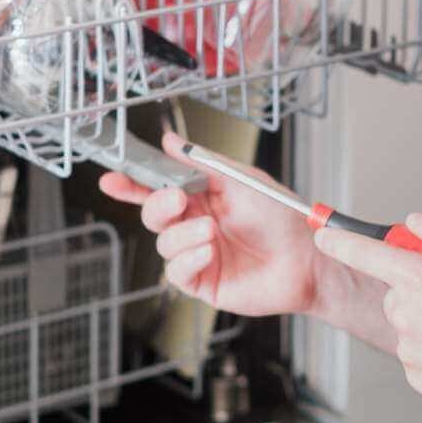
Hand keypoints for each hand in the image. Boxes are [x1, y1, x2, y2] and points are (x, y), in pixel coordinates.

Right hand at [99, 132, 335, 316]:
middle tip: (176, 200)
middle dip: (157, 205)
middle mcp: (196, 225)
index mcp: (203, 197)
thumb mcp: (242, 179)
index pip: (158, 187)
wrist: (309, 258)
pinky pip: (177, 271)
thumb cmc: (284, 218)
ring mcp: (198, 254)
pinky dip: (188, 258)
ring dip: (183, 234)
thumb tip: (170, 141)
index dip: (132, 183)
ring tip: (212, 231)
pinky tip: (210, 251)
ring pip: (164, 243)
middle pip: (153, 214)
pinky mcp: (204, 282)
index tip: (113, 177)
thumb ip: (203, 161)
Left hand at [314, 209, 421, 422]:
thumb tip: (415, 222)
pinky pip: (417, 352)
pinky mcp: (415, 375)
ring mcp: (409, 347)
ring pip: (407, 322)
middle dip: (419, 287)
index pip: (365, 252)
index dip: (339, 240)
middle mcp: (407, 313)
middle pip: (396, 289)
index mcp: (421, 279)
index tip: (323, 234)